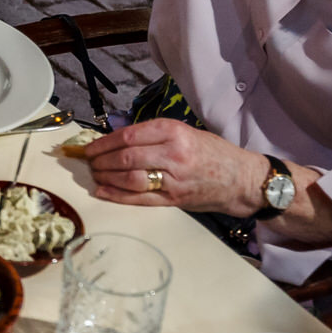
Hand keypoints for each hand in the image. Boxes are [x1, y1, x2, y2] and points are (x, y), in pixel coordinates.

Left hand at [84, 119, 278, 217]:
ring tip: (95, 174)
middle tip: (88, 162)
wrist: (242, 179)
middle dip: (101, 160)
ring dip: (106, 177)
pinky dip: (117, 195)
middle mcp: (173, 155)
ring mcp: (173, 180)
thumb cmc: (213, 152)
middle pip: (125, 158)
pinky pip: (139, 198)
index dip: (103, 142)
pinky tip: (103, 191)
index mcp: (174, 132)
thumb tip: (116, 140)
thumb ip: (154, 135)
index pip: (128, 136)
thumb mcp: (185, 132)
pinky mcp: (174, 200)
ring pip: (129, 178)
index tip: (90, 146)